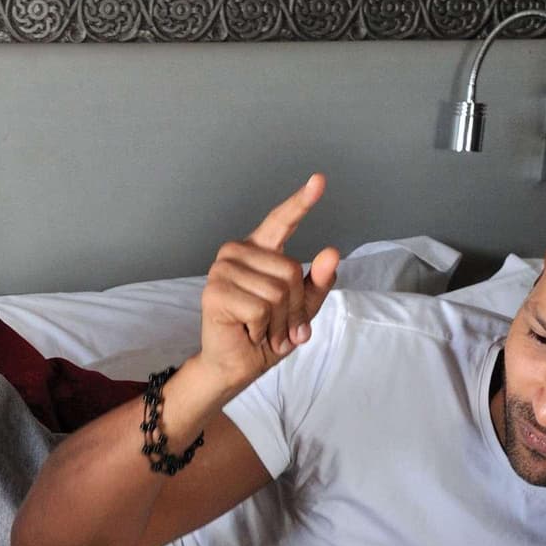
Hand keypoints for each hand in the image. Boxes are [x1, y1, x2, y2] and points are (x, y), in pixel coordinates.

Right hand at [196, 174, 342, 394]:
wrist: (236, 366)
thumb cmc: (266, 335)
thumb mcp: (301, 309)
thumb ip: (317, 281)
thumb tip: (331, 253)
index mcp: (258, 250)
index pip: (281, 221)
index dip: (300, 202)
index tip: (319, 180)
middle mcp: (237, 253)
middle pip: (290, 270)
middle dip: (294, 308)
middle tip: (283, 330)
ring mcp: (222, 270)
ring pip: (276, 292)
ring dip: (279, 323)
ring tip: (267, 334)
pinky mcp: (215, 292)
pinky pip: (260, 308)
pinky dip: (263, 329)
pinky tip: (249, 333)